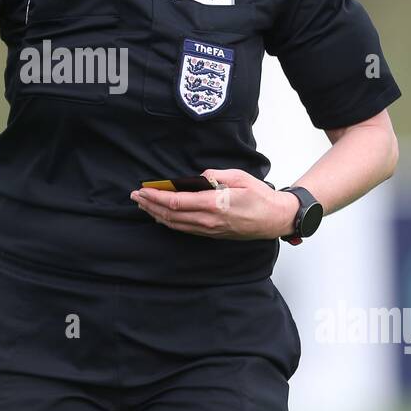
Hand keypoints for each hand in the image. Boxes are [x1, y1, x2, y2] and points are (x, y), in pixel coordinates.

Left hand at [130, 169, 294, 240]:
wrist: (275, 219)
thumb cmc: (260, 196)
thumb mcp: (239, 177)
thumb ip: (214, 176)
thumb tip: (196, 178)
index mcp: (214, 205)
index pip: (176, 202)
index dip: (156, 197)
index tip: (143, 190)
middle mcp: (209, 221)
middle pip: (171, 215)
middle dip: (150, 205)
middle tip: (136, 196)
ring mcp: (210, 230)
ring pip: (176, 225)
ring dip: (156, 214)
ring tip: (144, 205)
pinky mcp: (212, 234)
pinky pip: (185, 229)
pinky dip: (169, 222)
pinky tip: (161, 216)